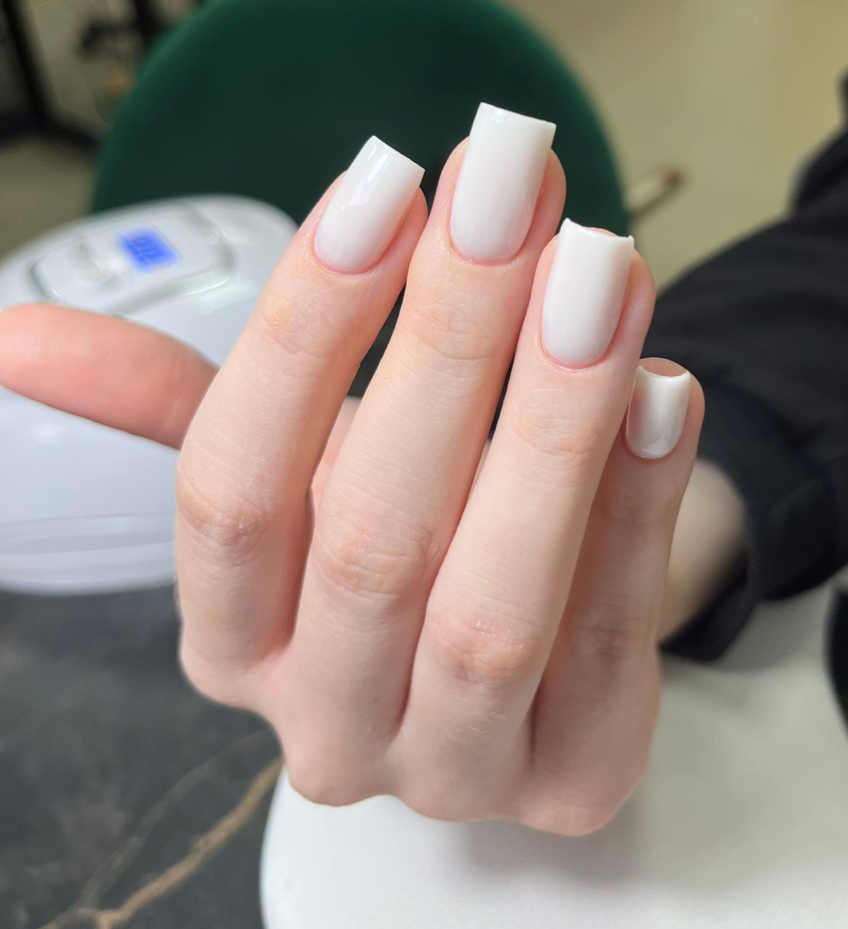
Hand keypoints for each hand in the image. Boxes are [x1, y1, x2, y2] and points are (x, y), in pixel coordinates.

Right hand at [0, 111, 719, 834]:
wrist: (524, 636)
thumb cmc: (402, 530)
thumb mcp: (296, 474)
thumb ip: (186, 407)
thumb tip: (23, 340)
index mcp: (232, 638)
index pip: (228, 489)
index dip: (301, 331)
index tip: (383, 186)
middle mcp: (325, 718)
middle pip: (369, 537)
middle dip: (448, 346)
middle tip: (512, 192)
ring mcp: (451, 766)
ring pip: (491, 608)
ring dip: (554, 426)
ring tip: (602, 269)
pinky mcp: (572, 776)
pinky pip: (609, 641)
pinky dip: (639, 505)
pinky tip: (666, 388)